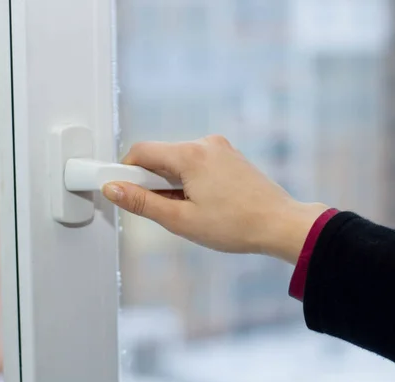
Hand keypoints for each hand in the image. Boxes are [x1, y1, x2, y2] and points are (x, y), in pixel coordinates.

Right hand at [102, 135, 327, 263]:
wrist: (280, 224)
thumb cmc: (237, 225)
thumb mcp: (181, 220)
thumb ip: (142, 202)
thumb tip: (114, 189)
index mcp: (191, 154)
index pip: (141, 152)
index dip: (124, 172)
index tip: (119, 190)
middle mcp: (205, 144)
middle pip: (160, 156)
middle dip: (152, 181)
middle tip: (162, 209)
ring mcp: (221, 148)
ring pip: (179, 161)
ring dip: (172, 184)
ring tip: (189, 211)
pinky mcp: (230, 157)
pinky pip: (198, 163)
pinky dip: (190, 181)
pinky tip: (203, 203)